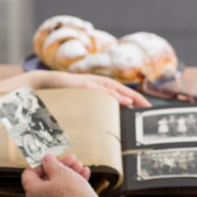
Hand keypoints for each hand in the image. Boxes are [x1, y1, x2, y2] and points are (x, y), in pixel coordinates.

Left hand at [21, 153, 102, 196]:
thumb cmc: (71, 194)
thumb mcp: (61, 172)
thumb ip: (52, 164)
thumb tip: (46, 159)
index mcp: (33, 192)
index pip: (29, 174)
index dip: (39, 163)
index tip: (51, 158)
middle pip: (46, 179)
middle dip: (60, 167)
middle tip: (71, 160)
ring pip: (58, 187)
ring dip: (69, 174)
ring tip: (81, 166)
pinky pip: (65, 196)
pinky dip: (73, 185)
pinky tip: (85, 175)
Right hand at [35, 71, 150, 107]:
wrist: (48, 82)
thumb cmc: (66, 92)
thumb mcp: (84, 99)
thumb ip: (96, 104)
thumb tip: (109, 114)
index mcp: (101, 86)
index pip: (122, 92)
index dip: (136, 99)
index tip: (146, 108)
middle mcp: (99, 82)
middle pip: (123, 89)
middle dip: (137, 98)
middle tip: (149, 107)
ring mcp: (92, 82)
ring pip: (114, 89)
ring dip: (127, 95)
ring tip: (139, 104)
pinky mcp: (84, 84)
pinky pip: (101, 90)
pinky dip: (112, 95)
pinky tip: (121, 100)